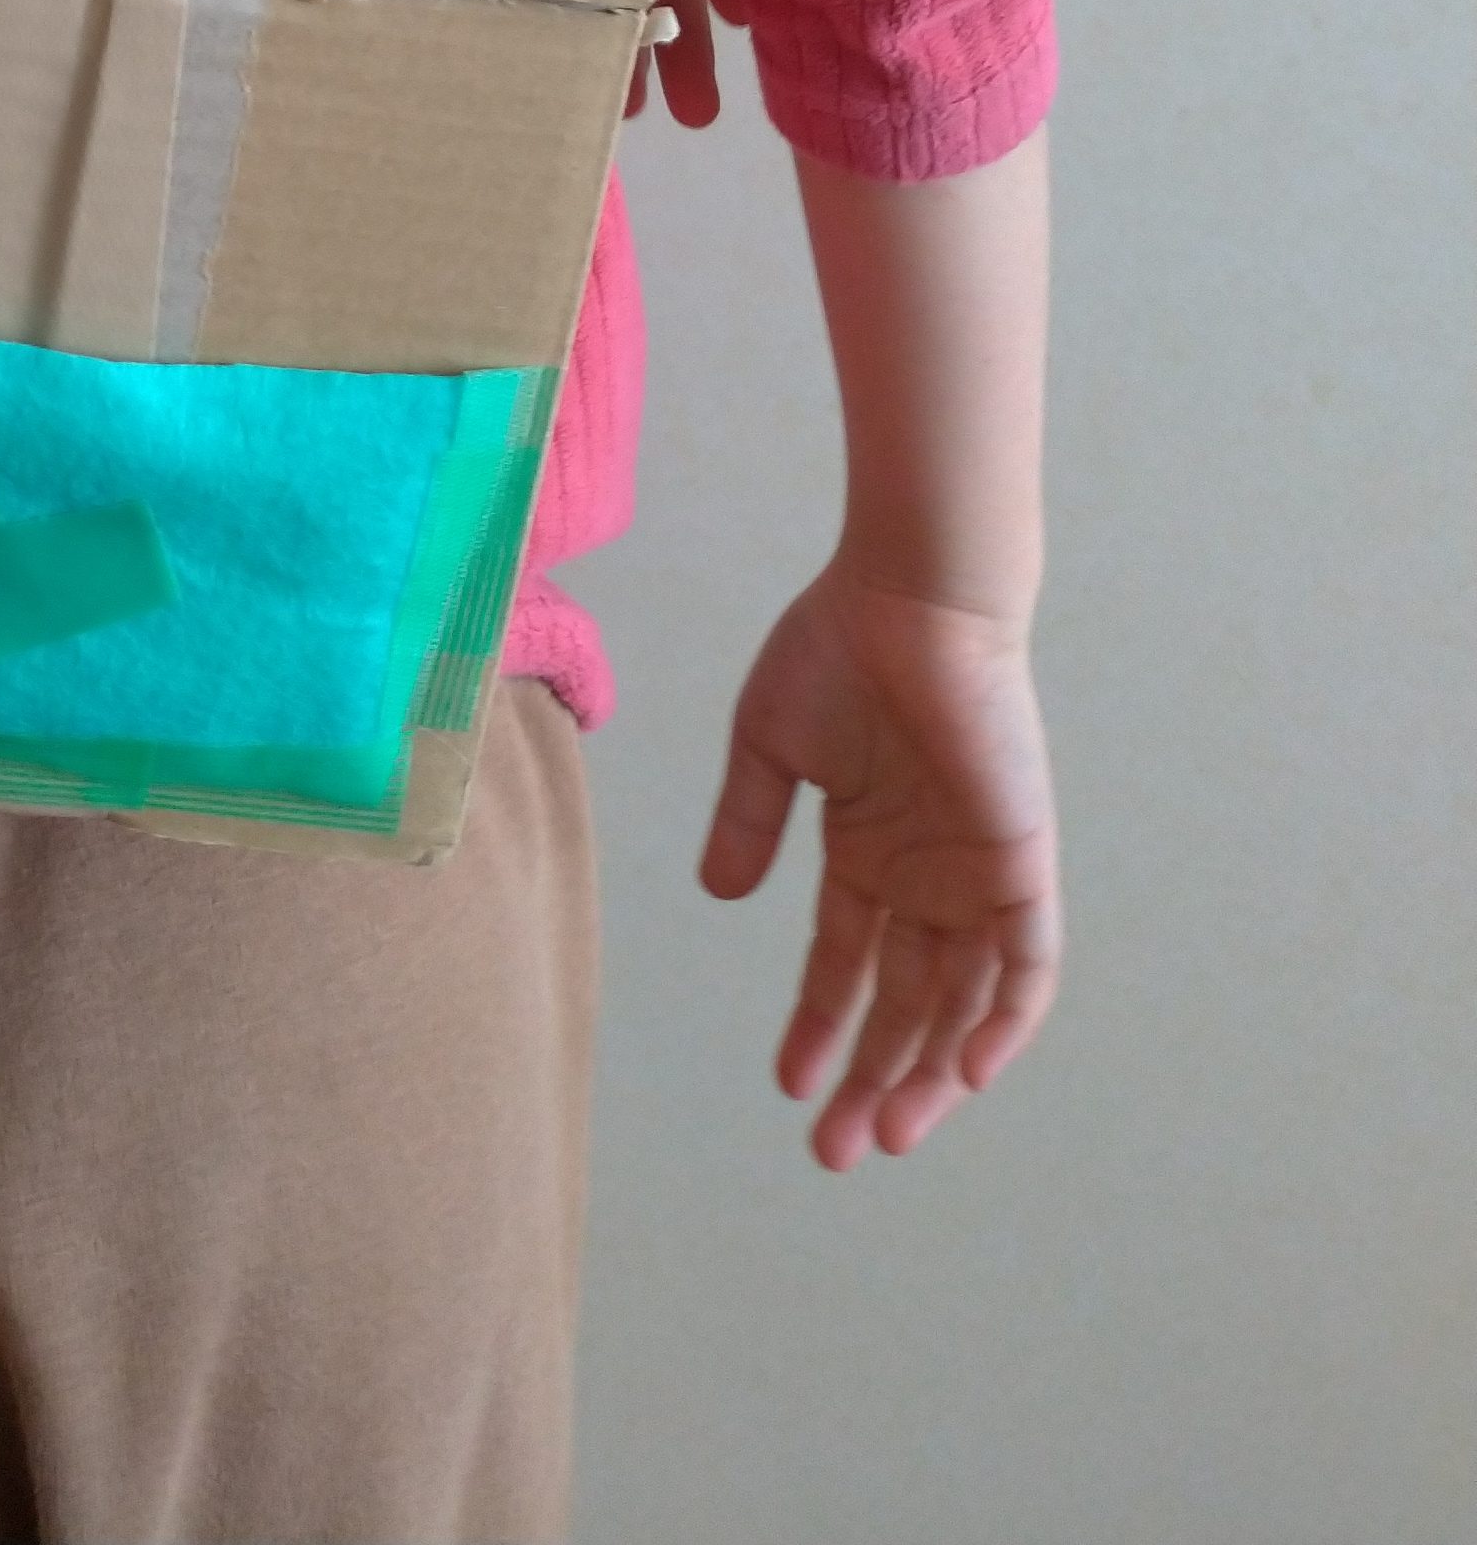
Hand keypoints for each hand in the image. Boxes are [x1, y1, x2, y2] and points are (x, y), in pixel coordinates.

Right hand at [699, 560, 1059, 1169]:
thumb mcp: (770, 743)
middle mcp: (926, 877)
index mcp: (868, 850)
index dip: (818, 1026)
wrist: (911, 595)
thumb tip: (721, 898)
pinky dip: (1001, 1024)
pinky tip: (962, 1074)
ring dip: (928, 1074)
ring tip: (884, 1133)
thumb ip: (751, 821)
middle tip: (833, 1151)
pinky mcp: (1021, 864)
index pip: (846, 965)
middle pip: (905, 1006)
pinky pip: (1025, 967)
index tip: (788, 1085)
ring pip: (963, 1005)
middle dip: (870, 1079)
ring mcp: (977, 875)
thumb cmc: (837, 648)